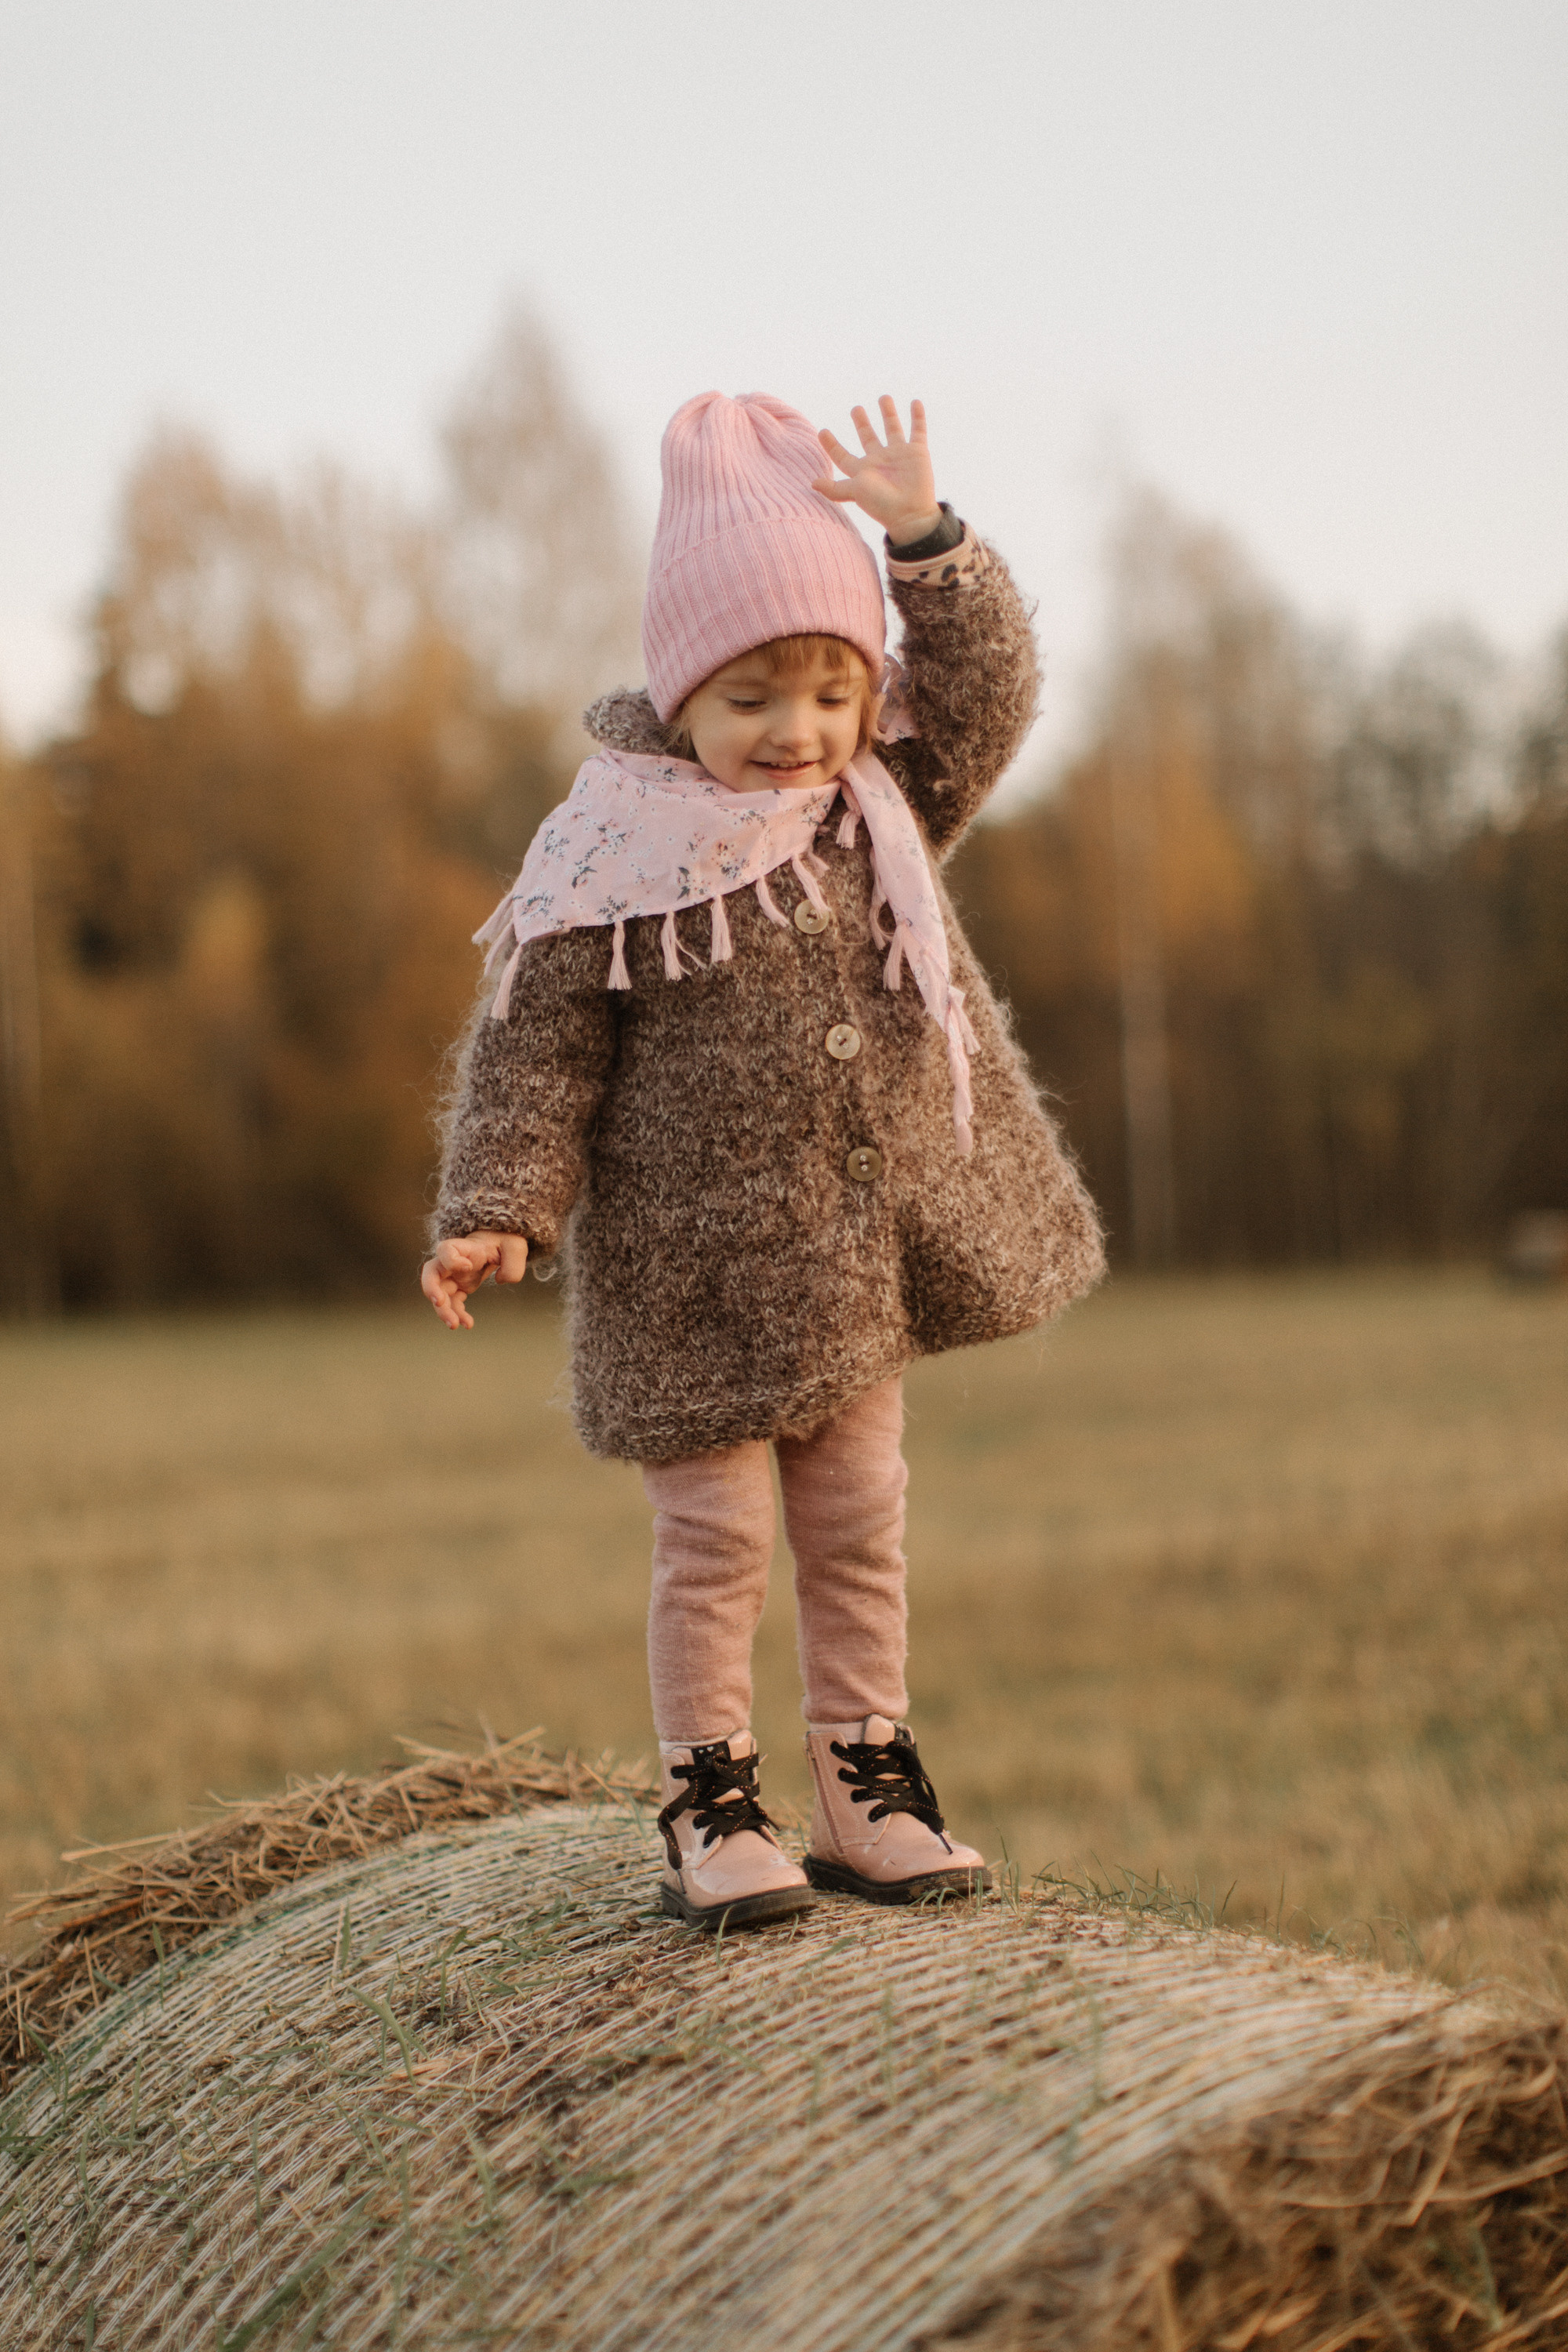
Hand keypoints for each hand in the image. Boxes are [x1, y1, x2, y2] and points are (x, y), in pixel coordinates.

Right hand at [421, 1231, 528, 1329]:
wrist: (500, 1245)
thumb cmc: (505, 1242)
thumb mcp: (515, 1247)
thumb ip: (512, 1264)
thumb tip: (500, 1280)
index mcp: (465, 1247)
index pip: (445, 1249)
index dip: (451, 1260)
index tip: (469, 1267)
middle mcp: (453, 1261)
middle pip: (431, 1274)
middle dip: (432, 1289)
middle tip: (440, 1303)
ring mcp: (454, 1275)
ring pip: (439, 1294)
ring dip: (444, 1311)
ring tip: (454, 1325)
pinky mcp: (459, 1287)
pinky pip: (453, 1303)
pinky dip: (458, 1314)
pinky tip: (468, 1324)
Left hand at [813, 397, 939, 545]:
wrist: (910, 512)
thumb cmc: (881, 504)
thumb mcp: (855, 492)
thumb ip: (834, 488)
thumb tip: (812, 484)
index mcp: (862, 469)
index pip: (842, 455)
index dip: (832, 445)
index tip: (822, 431)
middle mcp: (879, 460)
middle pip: (867, 437)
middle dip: (861, 422)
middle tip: (856, 409)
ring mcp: (898, 454)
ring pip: (892, 428)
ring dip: (888, 413)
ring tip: (883, 398)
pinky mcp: (917, 452)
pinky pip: (918, 430)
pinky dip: (918, 416)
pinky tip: (915, 402)